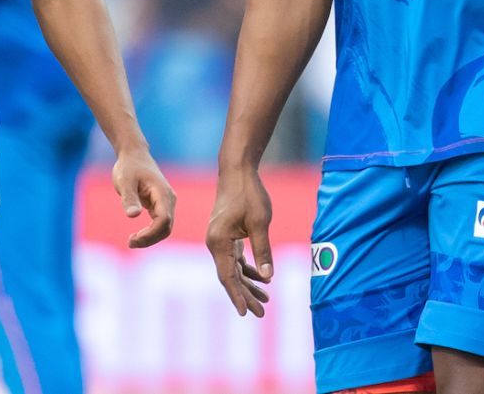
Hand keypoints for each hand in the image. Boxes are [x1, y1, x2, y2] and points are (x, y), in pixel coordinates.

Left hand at [112, 146, 174, 247]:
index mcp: (162, 193)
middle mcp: (168, 199)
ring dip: (150, 238)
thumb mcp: (124, 181)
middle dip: (150, 239)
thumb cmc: (129, 167)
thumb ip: (129, 198)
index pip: (164, 220)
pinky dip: (150, 233)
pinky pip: (160, 224)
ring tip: (131, 241)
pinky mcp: (160, 205)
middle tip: (130, 242)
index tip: (133, 238)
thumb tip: (133, 216)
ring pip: (164, 228)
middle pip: (166, 227)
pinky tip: (136, 236)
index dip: (150, 233)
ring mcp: (166, 203)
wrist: (134, 155)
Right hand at [206, 165, 272, 317]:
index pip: (227, 276)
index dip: (237, 296)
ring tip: (265, 300)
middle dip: (245, 295)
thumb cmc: (248, 193)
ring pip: (233, 269)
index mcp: (219, 241)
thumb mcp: (260, 222)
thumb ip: (263, 250)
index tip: (246, 312)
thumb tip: (267, 277)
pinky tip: (259, 279)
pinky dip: (246, 269)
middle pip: (230, 276)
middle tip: (262, 313)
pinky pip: (235, 258)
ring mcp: (220, 239)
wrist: (237, 171)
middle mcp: (215, 243)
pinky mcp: (226, 234)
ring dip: (247, 284)